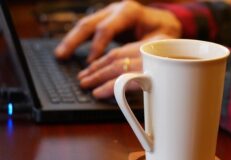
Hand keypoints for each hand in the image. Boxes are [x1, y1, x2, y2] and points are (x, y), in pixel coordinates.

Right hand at [54, 0, 180, 97]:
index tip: (91, 63)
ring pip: (86, 25)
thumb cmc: (164, 34)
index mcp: (129, 12)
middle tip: (62, 56)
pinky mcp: (107, 22)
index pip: (107, 29)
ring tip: (60, 55)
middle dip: (75, 41)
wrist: (165, 24)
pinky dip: (78, 41)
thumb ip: (145, 54)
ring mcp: (110, 14)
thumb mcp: (159, 43)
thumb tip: (131, 72)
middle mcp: (116, 10)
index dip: (97, 47)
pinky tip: (69, 50)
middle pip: (90, 24)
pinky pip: (89, 30)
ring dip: (71, 40)